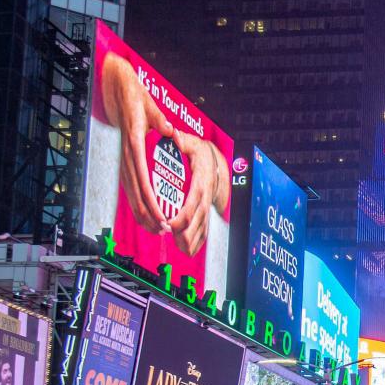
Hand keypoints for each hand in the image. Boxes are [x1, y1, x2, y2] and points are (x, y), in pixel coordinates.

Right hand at [100, 53, 171, 233]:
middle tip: (161, 229)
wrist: (114, 87)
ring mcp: (123, 157)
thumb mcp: (148, 104)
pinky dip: (137, 200)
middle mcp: (126, 152)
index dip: (149, 197)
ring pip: (130, 190)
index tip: (159, 213)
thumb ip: (158, 119)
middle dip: (148, 211)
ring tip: (155, 228)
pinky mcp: (124, 158)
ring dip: (142, 211)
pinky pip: (130, 183)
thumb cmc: (133, 95)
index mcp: (133, 140)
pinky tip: (145, 214)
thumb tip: (168, 130)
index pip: (141, 175)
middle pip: (135, 189)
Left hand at [168, 133, 228, 256]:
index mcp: (201, 183)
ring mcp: (207, 206)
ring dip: (191, 240)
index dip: (181, 216)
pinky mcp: (205, 212)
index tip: (168, 222)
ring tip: (181, 250)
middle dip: (184, 232)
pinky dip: (197, 241)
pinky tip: (188, 250)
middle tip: (171, 237)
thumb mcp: (191, 143)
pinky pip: (204, 229)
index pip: (192, 204)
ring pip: (202, 228)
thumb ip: (183, 140)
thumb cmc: (200, 153)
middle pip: (197, 220)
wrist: (216, 160)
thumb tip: (174, 134)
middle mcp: (206, 198)